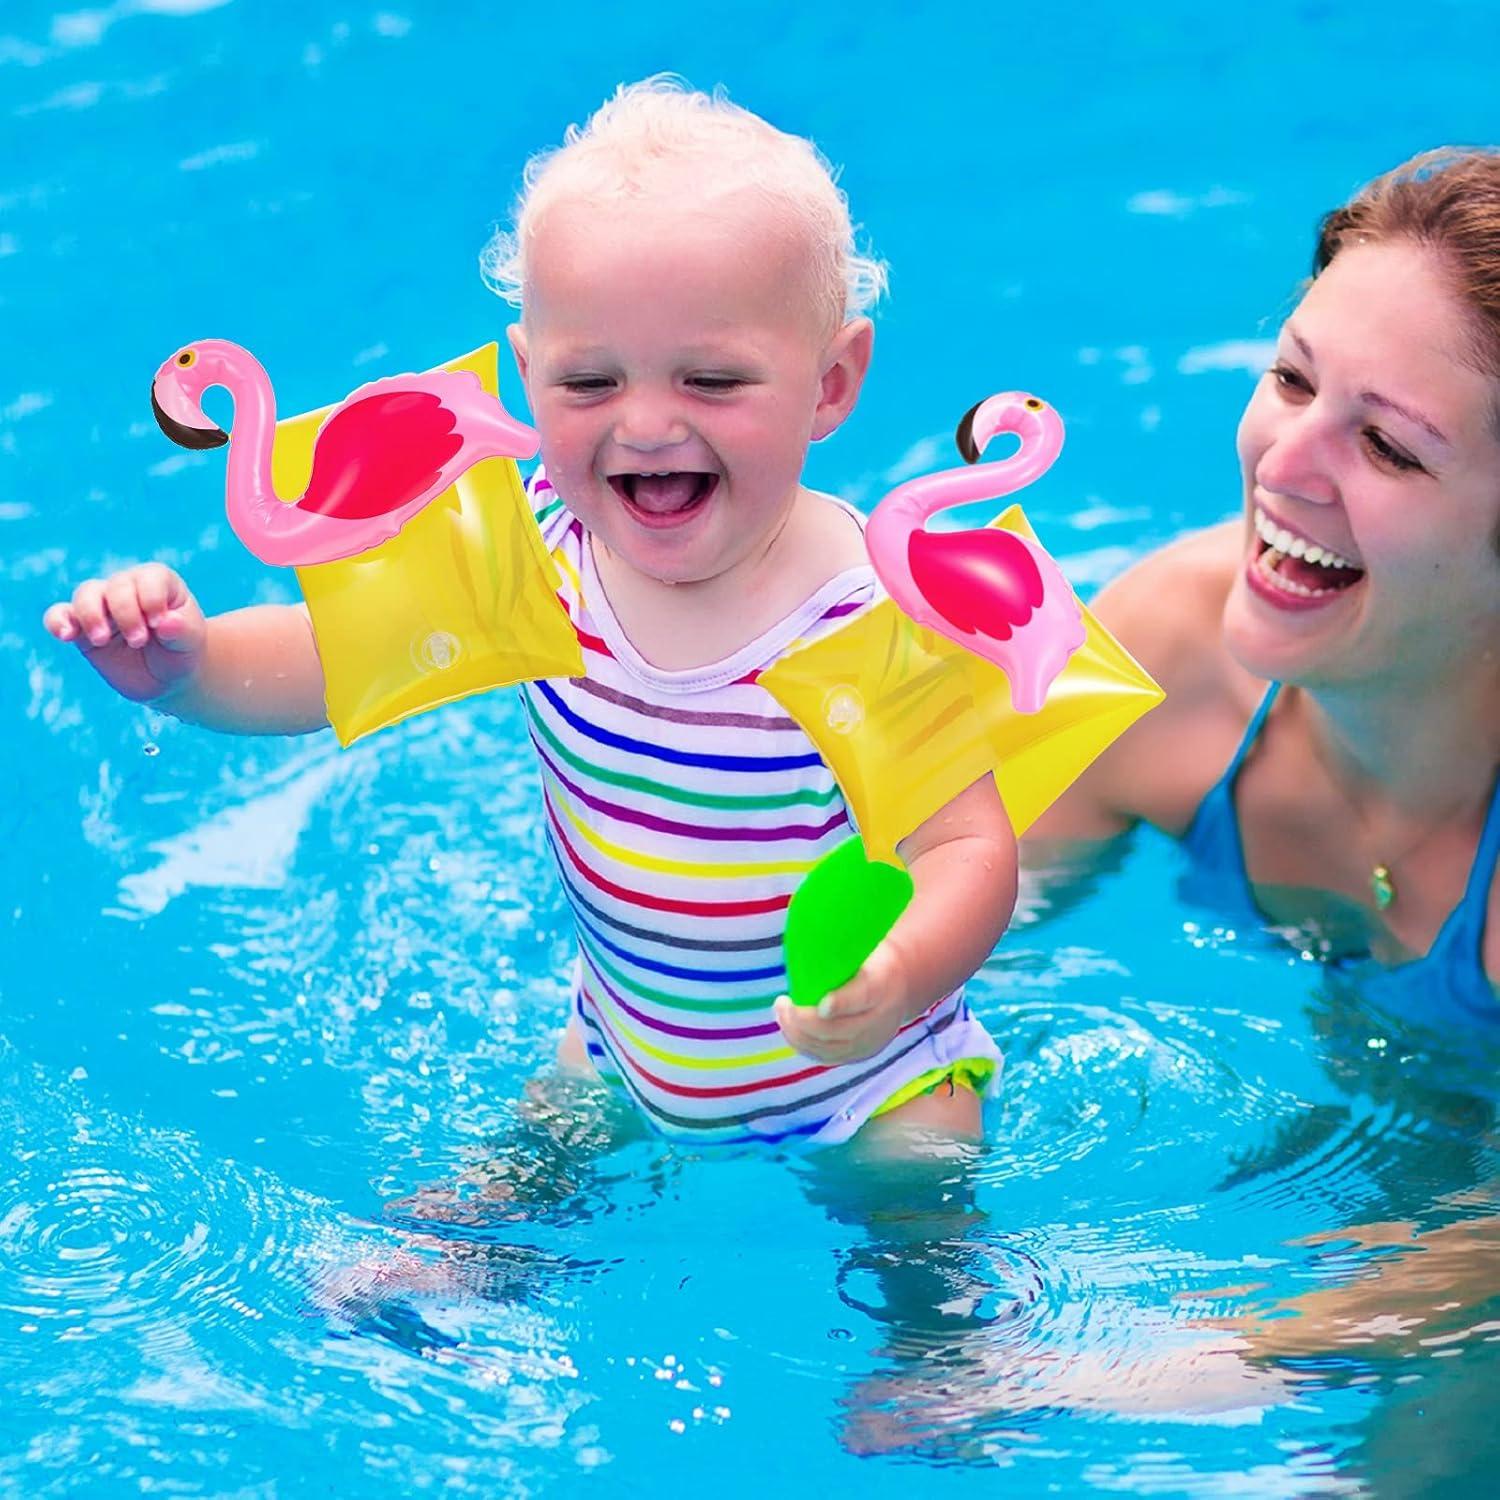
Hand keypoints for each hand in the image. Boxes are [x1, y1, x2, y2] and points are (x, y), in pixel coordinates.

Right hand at [43, 564, 206, 704]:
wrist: (166, 675)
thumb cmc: (181, 651)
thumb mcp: (190, 642)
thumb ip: (181, 631)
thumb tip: (166, 623)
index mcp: (158, 582)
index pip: (148, 578)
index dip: (150, 599)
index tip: (157, 624)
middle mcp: (127, 587)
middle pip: (116, 586)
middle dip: (125, 614)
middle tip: (139, 642)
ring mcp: (102, 605)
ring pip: (86, 594)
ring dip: (91, 616)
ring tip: (102, 640)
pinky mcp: (82, 628)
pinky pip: (60, 615)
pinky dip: (58, 622)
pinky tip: (65, 635)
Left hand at [774, 941, 910, 1065]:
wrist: (900, 985)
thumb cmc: (869, 957)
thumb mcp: (865, 945)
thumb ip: (840, 943)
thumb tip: (805, 923)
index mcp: (884, 984)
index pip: (863, 997)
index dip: (841, 1003)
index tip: (820, 1005)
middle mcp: (881, 1018)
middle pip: (839, 1029)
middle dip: (804, 1021)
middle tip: (783, 1003)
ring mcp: (871, 1041)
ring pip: (829, 1047)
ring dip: (798, 1032)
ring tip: (782, 1010)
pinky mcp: (859, 1054)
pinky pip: (826, 1057)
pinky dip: (803, 1044)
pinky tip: (788, 1027)